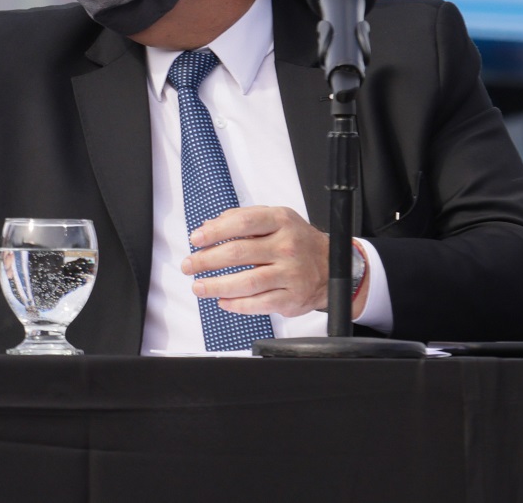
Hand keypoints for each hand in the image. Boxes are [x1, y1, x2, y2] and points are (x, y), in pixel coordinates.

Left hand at [182, 205, 370, 318]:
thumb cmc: (296, 240)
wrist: (334, 266)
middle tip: (188, 266)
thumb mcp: (274, 219)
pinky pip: (259, 304)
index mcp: (280, 221)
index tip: (195, 239)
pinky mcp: (292, 298)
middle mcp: (287, 247)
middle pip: (239, 253)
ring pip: (247, 282)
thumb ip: (241, 218)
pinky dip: (237, 304)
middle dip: (206, 261)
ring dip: (216, 286)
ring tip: (198, 287)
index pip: (243, 222)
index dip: (216, 231)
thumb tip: (207, 226)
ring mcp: (291, 274)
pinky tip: (222, 301)